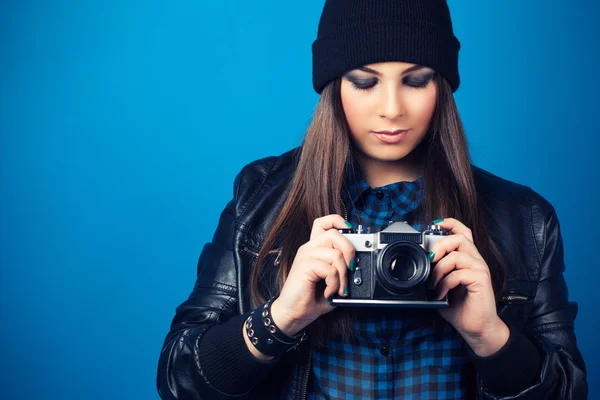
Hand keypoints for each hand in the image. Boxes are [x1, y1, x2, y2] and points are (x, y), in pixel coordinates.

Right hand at [270, 214, 354, 336]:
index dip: (338, 220)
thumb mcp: (331, 281)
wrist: (293, 314)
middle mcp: (309, 248)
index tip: (350, 229)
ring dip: (343, 275)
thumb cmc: (310, 298)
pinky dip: (334, 284)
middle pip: (334, 234)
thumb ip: (341, 270)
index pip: (323, 222)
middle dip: (349, 251)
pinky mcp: (304, 265)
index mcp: (315, 249)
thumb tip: (357, 265)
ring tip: (339, 289)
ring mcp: (306, 255)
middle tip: (351, 269)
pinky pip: (330, 269)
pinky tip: (329, 292)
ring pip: (336, 254)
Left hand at [430, 218, 508, 356]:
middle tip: (430, 260)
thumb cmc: (461, 308)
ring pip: (457, 255)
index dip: (451, 224)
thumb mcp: (441, 287)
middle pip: (460, 238)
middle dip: (440, 246)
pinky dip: (445, 283)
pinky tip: (441, 293)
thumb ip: (434, 274)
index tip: (436, 223)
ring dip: (440, 269)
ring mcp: (480, 269)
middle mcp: (476, 261)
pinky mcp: (482, 280)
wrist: (476, 328)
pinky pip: (459, 273)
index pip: (463, 233)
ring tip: (434, 283)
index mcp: (467, 259)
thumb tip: (420, 266)